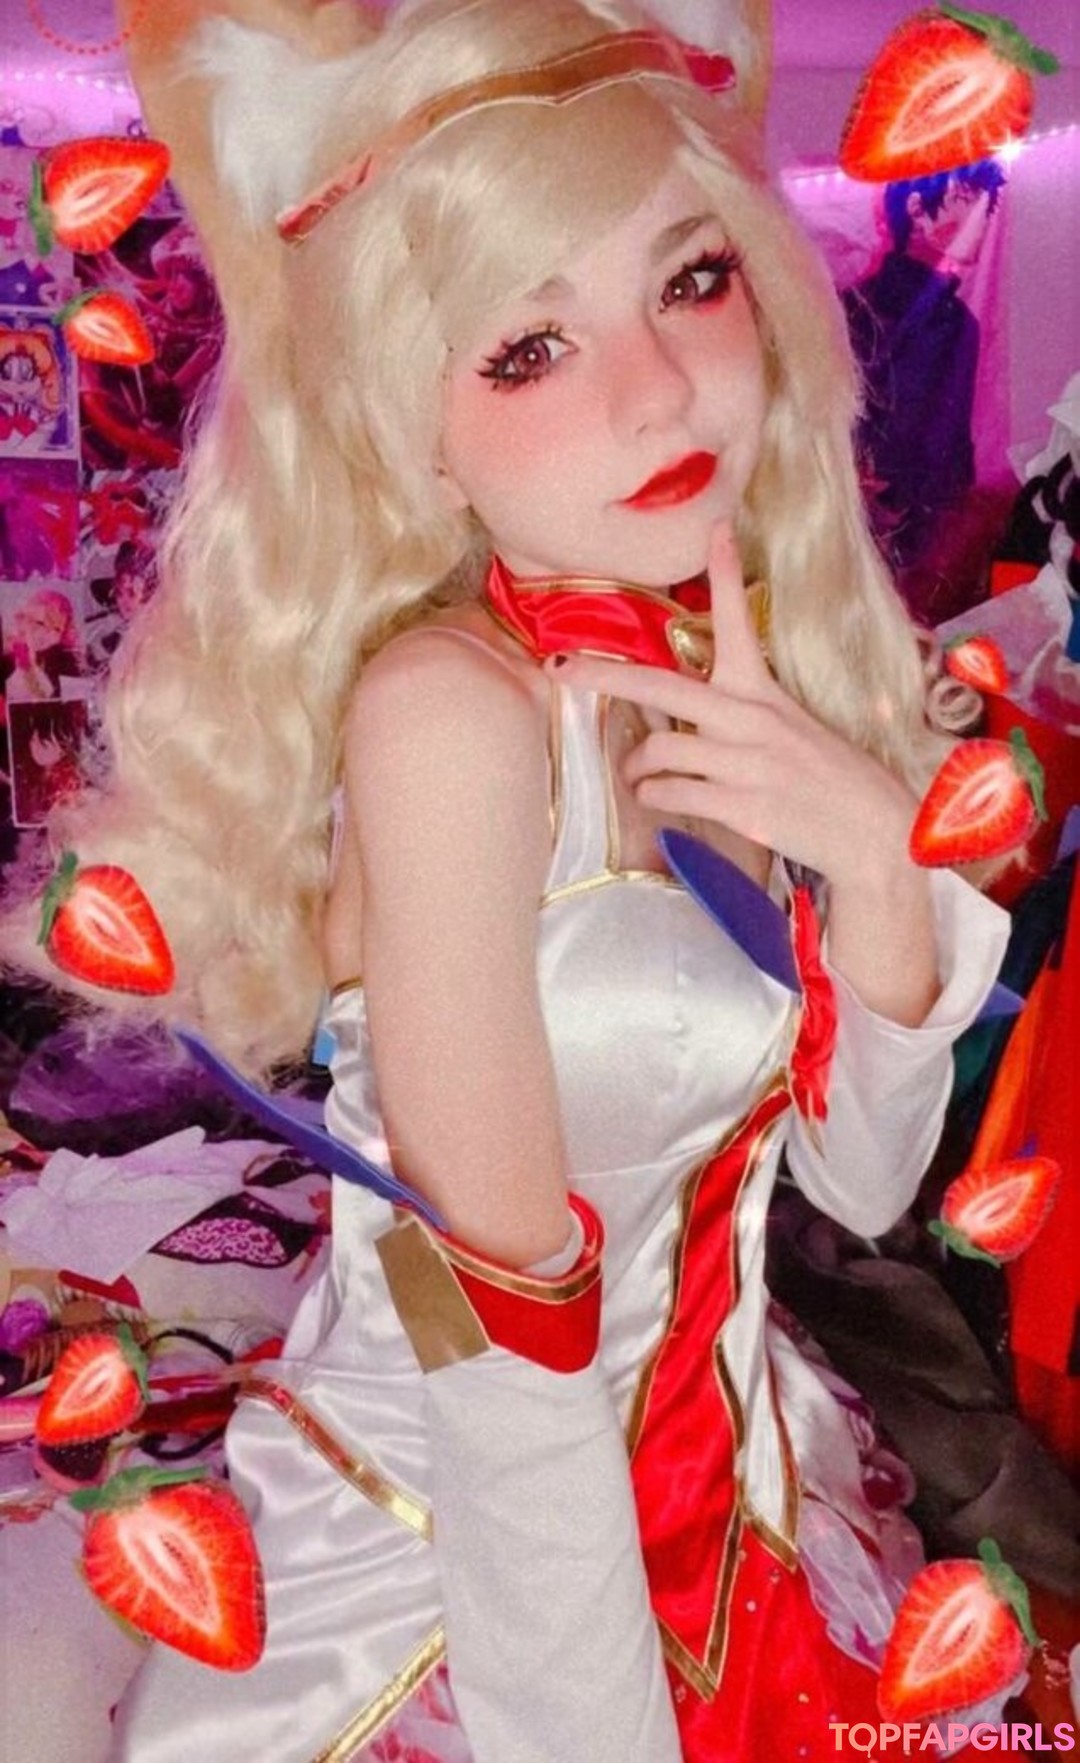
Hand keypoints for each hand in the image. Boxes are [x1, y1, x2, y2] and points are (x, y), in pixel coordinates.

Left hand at [546, 522, 915, 889]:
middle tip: (559, 668)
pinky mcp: (742, 806)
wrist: (877, 831)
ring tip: (636, 773)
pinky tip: (656, 798)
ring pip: (659, 749)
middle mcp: (750, 719)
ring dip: (635, 765)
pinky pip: (672, 793)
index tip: (715, 529)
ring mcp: (745, 763)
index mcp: (764, 692)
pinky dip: (654, 796)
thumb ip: (748, 714)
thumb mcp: (797, 728)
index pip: (739, 620)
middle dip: (602, 677)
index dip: (725, 573)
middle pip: (660, 688)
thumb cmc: (835, 780)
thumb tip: (696, 713)